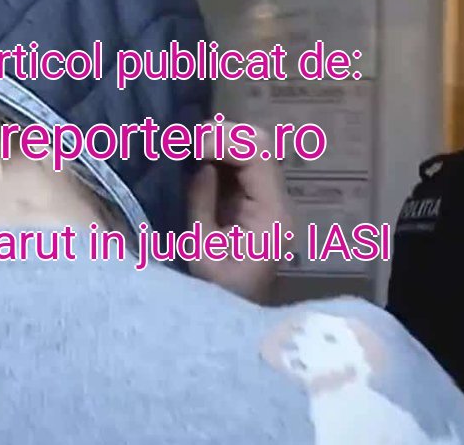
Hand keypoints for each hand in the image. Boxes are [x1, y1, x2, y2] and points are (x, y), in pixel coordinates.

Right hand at [187, 121, 292, 303]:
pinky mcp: (255, 206)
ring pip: (252, 151)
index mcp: (272, 215)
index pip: (258, 156)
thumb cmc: (215, 294)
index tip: (189, 148)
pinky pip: (241, 168)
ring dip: (219, 144)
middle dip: (222, 136)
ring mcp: (269, 203)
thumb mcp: (200, 252)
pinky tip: (194, 160)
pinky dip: (217, 157)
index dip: (223, 142)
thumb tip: (201, 165)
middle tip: (185, 144)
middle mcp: (278, 203)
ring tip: (186, 149)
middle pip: (260, 145)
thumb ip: (201, 203)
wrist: (232, 327)